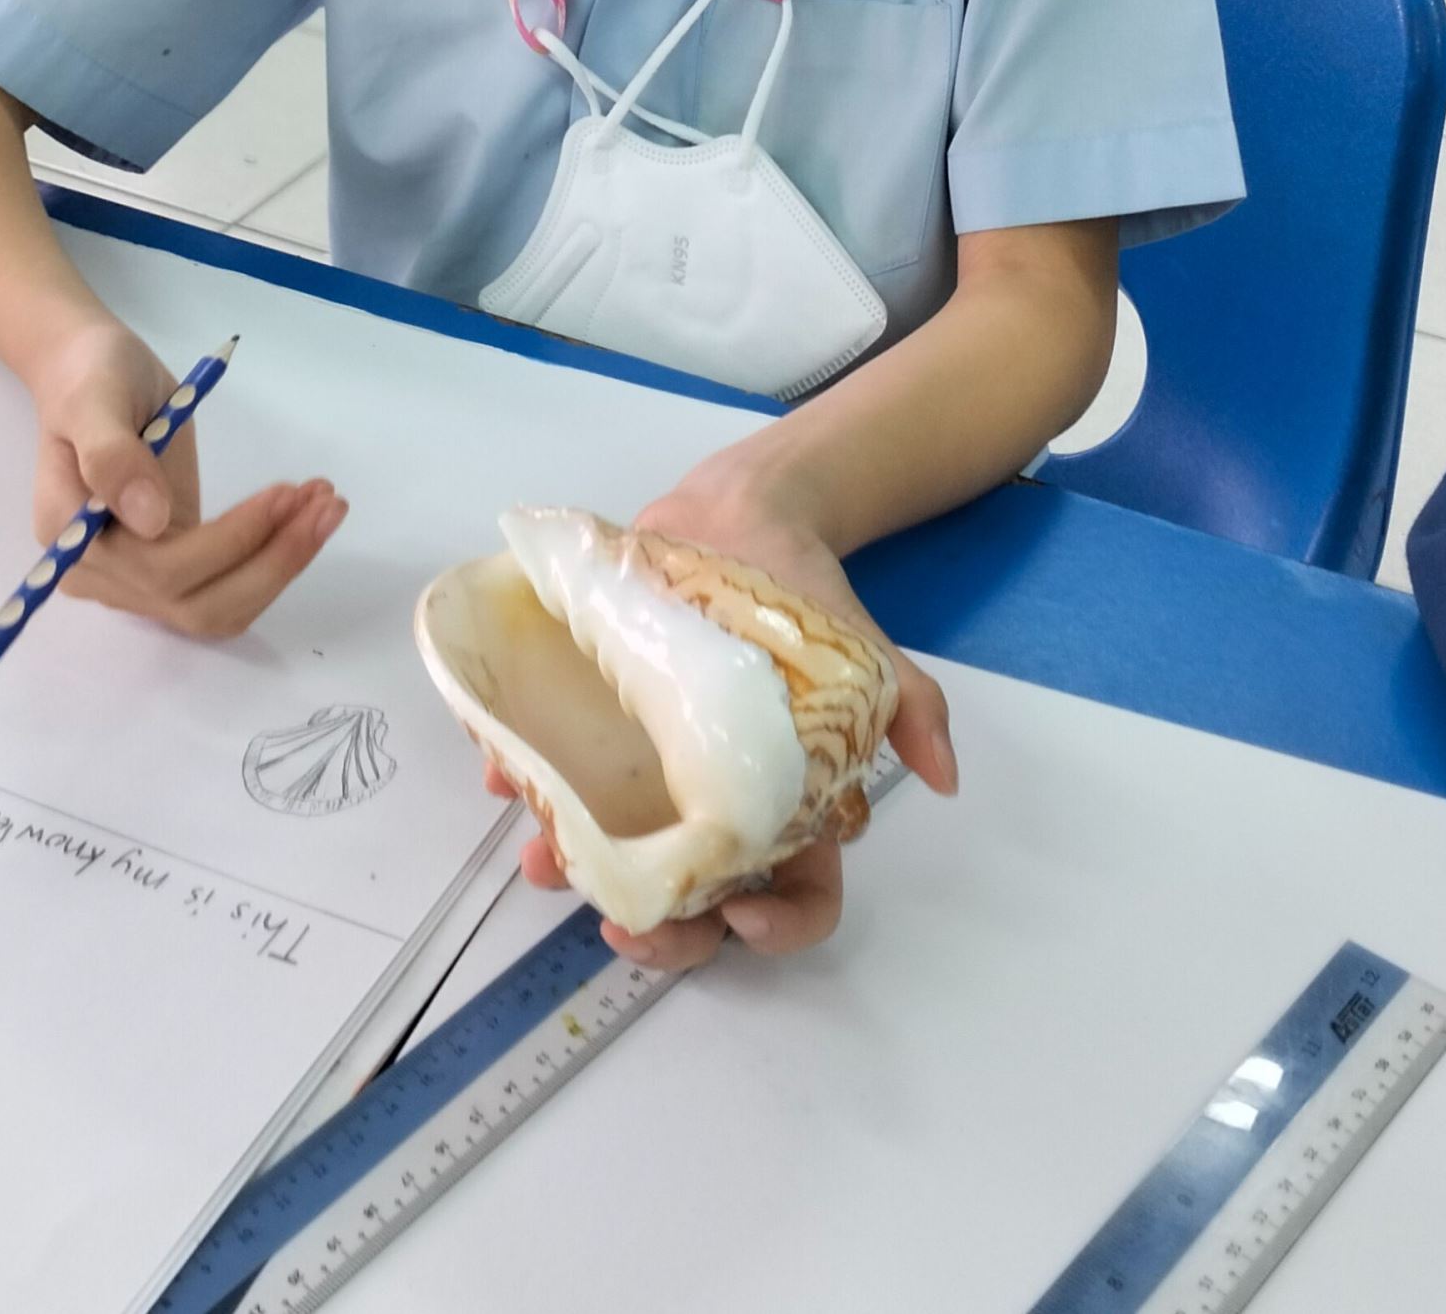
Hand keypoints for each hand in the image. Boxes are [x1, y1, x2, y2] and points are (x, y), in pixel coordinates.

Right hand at [27, 320, 344, 637]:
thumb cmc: (89, 378)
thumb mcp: (93, 399)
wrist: (92, 375)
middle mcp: (104, 576)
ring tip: (328, 504)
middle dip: (272, 559)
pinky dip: (273, 556)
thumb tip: (152, 522)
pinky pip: (228, 585)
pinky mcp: (175, 566)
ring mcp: (138, 579)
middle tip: (327, 501)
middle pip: (197, 603)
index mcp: (72, 540)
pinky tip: (309, 513)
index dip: (229, 542)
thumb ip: (112, 456)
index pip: (159, 569)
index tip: (284, 492)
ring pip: (220, 607)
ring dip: (282, 564)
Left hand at [487, 452, 955, 972]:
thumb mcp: (866, 647)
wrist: (738, 515)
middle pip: (695, 901)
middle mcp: (711, 804)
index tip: (741, 920)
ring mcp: (646, 770)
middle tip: (621, 919)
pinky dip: (521, 782)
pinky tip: (502, 779)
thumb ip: (912, 707)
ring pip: (611, 847)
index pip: (798, 896)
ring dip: (571, 868)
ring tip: (543, 859)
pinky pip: (553, 769)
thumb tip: (943, 776)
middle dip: (657, 930)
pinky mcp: (594, 722)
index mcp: (784, 804)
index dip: (775, 928)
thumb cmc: (803, 595)